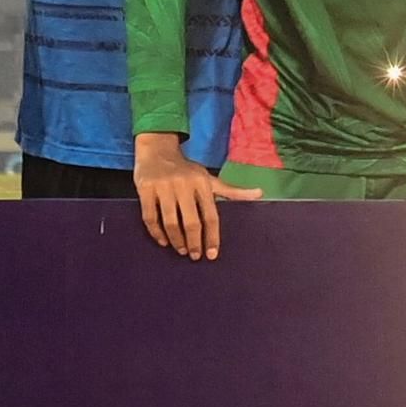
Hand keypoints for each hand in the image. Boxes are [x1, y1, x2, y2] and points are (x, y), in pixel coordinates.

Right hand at [133, 134, 227, 262]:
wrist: (156, 150)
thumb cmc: (186, 170)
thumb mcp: (209, 178)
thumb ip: (232, 191)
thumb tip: (259, 194)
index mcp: (202, 183)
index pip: (210, 215)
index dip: (212, 237)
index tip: (212, 254)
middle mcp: (184, 185)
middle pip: (191, 221)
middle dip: (194, 242)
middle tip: (195, 256)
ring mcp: (163, 187)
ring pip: (170, 222)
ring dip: (176, 240)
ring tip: (182, 250)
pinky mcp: (145, 189)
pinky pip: (150, 217)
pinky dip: (156, 232)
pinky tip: (163, 241)